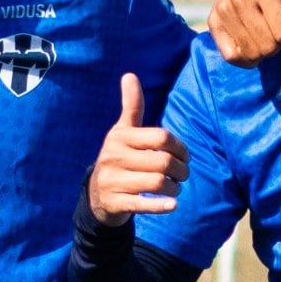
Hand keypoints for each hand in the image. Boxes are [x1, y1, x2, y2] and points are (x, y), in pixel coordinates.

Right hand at [83, 72, 188, 220]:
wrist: (96, 196)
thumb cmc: (119, 158)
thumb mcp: (123, 132)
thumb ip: (131, 106)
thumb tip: (129, 75)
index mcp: (120, 137)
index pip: (161, 137)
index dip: (180, 147)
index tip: (184, 156)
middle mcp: (114, 157)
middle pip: (162, 162)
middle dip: (181, 171)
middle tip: (183, 175)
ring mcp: (113, 181)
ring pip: (157, 183)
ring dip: (174, 188)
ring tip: (175, 188)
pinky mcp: (115, 203)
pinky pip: (143, 205)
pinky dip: (161, 206)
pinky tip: (172, 205)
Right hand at [207, 0, 280, 66]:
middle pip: (267, 46)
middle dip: (276, 43)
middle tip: (275, 29)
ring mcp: (224, 9)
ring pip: (250, 53)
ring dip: (261, 50)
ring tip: (263, 33)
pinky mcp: (213, 20)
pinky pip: (230, 56)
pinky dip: (243, 58)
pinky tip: (249, 46)